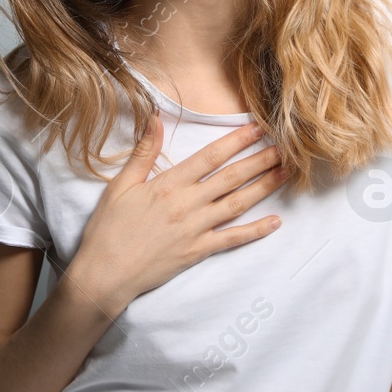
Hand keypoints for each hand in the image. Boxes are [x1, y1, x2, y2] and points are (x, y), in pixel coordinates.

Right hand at [67, 114, 286, 312]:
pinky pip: (232, 239)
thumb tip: (154, 117)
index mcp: (169, 184)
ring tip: (286, 173)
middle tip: (287, 146)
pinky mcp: (198, 252)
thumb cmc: (108, 228)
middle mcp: (187, 204)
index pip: (210, 156)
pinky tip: (275, 222)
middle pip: (232, 177)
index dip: (236, 140)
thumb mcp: (121, 185)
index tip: (258, 127)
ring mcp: (195, 229)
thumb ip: (143, 152)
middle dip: (261, 159)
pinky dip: (255, 231)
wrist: (105, 273)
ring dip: (264, 187)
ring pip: (238, 204)